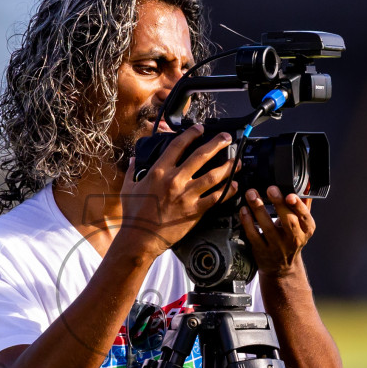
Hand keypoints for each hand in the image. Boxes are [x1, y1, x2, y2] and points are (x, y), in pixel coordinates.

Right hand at [117, 125, 237, 255]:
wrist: (139, 238)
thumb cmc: (134, 215)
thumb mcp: (129, 188)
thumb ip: (133, 171)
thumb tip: (134, 159)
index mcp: (159, 171)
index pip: (178, 145)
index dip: (191, 134)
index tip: (200, 129)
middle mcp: (175, 180)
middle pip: (201, 156)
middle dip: (217, 144)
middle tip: (226, 138)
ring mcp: (186, 195)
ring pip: (213, 176)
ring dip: (228, 167)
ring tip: (237, 161)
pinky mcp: (194, 211)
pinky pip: (215, 198)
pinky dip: (227, 191)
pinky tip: (234, 186)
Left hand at [240, 185, 313, 278]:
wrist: (281, 267)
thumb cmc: (290, 240)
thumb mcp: (301, 225)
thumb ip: (303, 206)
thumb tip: (306, 185)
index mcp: (306, 230)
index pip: (305, 217)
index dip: (298, 206)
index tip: (290, 195)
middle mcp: (293, 239)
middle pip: (288, 221)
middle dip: (279, 204)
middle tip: (270, 189)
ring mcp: (276, 247)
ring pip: (268, 227)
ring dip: (258, 209)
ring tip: (251, 194)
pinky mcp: (261, 251)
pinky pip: (253, 235)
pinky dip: (247, 222)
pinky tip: (244, 210)